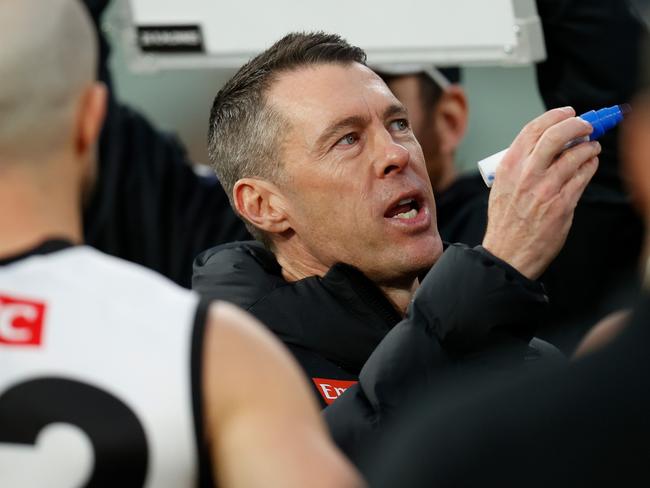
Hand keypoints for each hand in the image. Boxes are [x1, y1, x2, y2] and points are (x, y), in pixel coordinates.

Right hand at [482, 107, 599, 279]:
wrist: (507, 253)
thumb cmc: (506, 222)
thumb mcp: (503, 186)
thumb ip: (521, 165)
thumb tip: (549, 144)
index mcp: (508, 167)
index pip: (533, 129)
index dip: (554, 116)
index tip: (567, 112)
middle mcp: (526, 174)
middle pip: (557, 135)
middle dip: (578, 124)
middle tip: (587, 125)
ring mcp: (545, 189)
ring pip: (576, 154)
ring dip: (589, 147)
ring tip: (592, 148)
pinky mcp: (562, 203)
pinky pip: (583, 176)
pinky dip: (590, 165)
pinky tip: (590, 164)